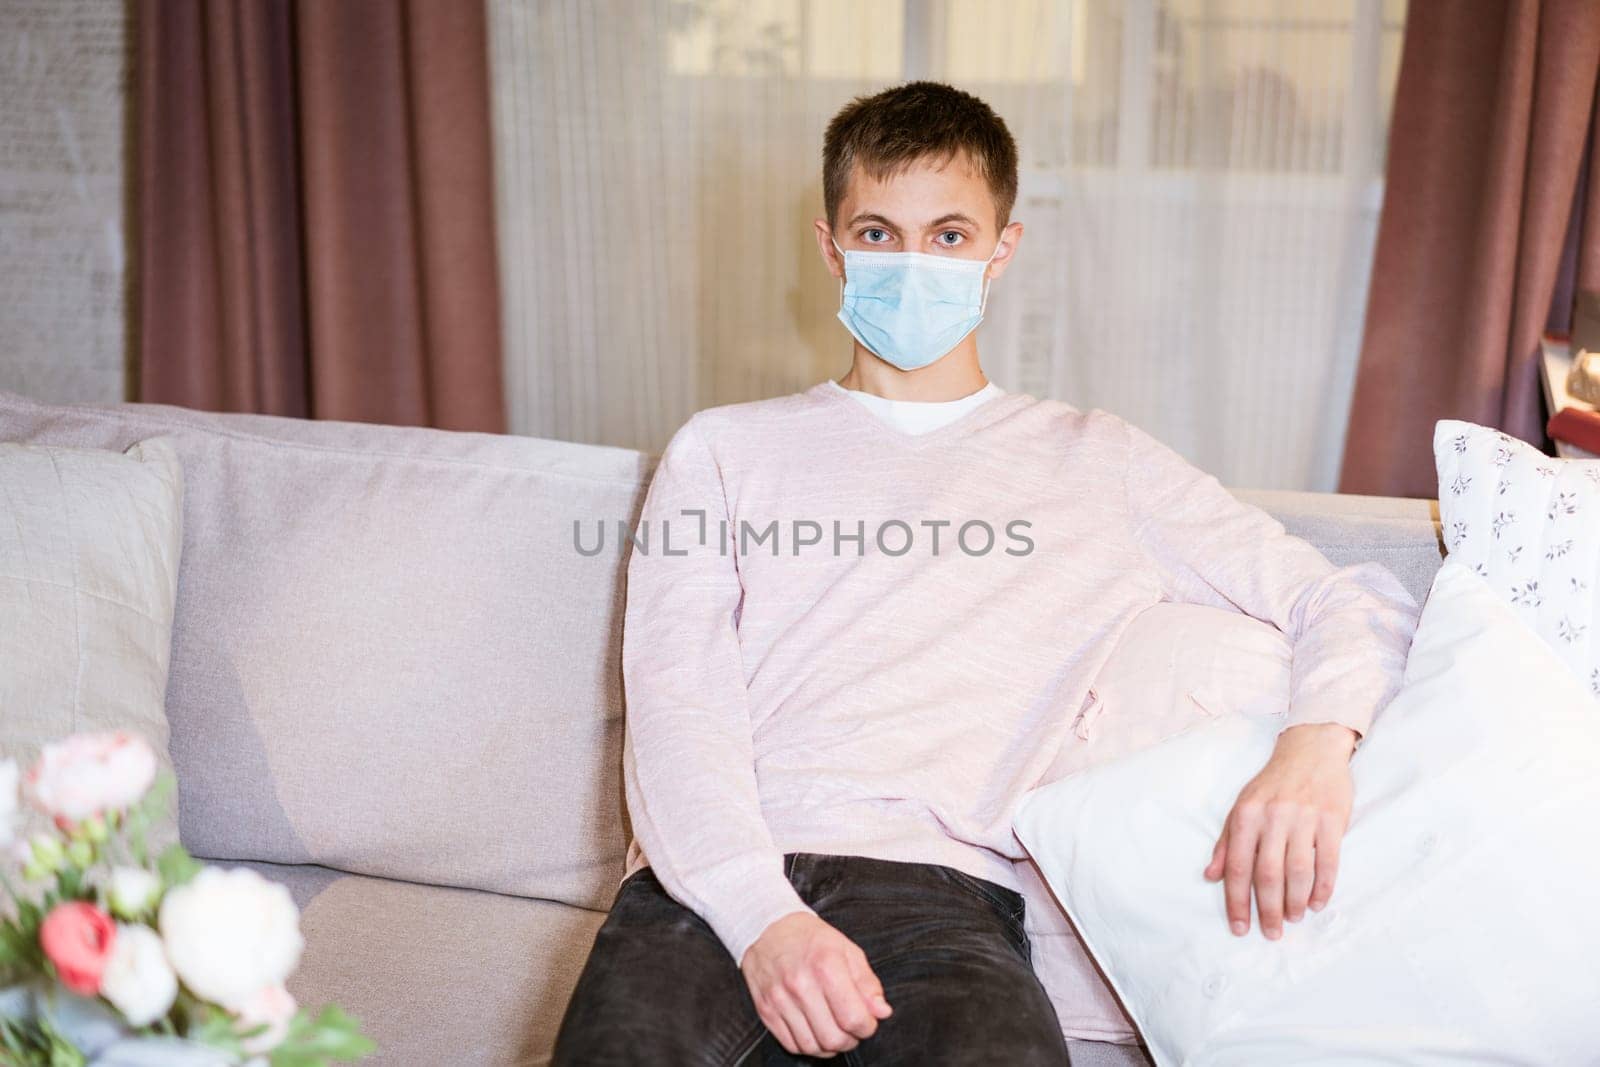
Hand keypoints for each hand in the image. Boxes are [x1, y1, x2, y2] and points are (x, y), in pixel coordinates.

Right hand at [739, 912, 892, 1056]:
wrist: (768, 929)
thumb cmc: (810, 939)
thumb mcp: (847, 950)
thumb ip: (867, 983)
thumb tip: (881, 1012)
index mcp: (826, 966)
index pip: (853, 1018)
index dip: (867, 1027)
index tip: (868, 1021)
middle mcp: (800, 985)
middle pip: (833, 1038)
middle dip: (849, 1039)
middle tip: (851, 1028)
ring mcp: (779, 999)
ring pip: (812, 1047)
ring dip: (829, 1046)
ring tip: (833, 1030)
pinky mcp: (765, 1010)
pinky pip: (791, 1045)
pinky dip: (808, 1045)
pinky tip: (814, 1031)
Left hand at [1205, 722, 1356, 939]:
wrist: (1310, 750)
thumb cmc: (1272, 784)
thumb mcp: (1241, 806)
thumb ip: (1226, 843)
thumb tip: (1211, 876)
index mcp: (1246, 816)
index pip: (1238, 867)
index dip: (1237, 901)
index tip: (1239, 928)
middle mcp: (1273, 818)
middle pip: (1268, 874)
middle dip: (1268, 909)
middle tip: (1272, 933)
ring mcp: (1304, 818)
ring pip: (1298, 871)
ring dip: (1295, 901)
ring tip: (1294, 918)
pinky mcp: (1332, 819)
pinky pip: (1328, 861)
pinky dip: (1323, 887)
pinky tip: (1317, 903)